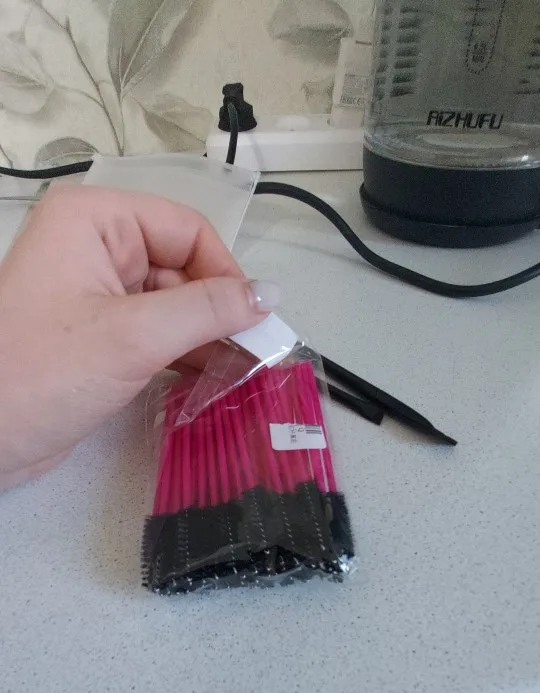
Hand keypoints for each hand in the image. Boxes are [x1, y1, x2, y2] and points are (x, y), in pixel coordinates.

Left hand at [0, 184, 278, 489]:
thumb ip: (208, 310)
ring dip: (206, 336)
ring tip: (241, 370)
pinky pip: (154, 333)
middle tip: (256, 355)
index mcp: (94, 220)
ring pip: (172, 303)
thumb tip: (270, 295)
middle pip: (182, 267)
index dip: (225, 273)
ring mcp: (94, 293)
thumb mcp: (134, 336)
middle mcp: (94, 246)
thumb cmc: (41, 374)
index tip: (256, 321)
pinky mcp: (96, 336)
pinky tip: (211, 376)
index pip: (185, 230)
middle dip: (218, 310)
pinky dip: (184, 352)